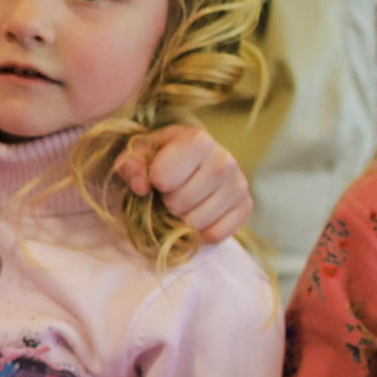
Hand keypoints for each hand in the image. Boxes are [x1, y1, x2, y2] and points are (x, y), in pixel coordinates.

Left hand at [117, 124, 253, 244]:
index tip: (157, 177)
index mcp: (197, 141)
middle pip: (179, 203)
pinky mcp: (246, 206)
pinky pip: (215, 235)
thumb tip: (142, 187)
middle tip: (170, 193)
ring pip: (197, 223)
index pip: (162, 177)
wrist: (193, 162)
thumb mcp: (139, 154)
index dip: (153, 183)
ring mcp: (238, 184)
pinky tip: (199, 214)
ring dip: (182, 220)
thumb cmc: (163, 157)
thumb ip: (131, 166)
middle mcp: (224, 160)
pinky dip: (201, 233)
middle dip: (167, 204)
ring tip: (184, 203)